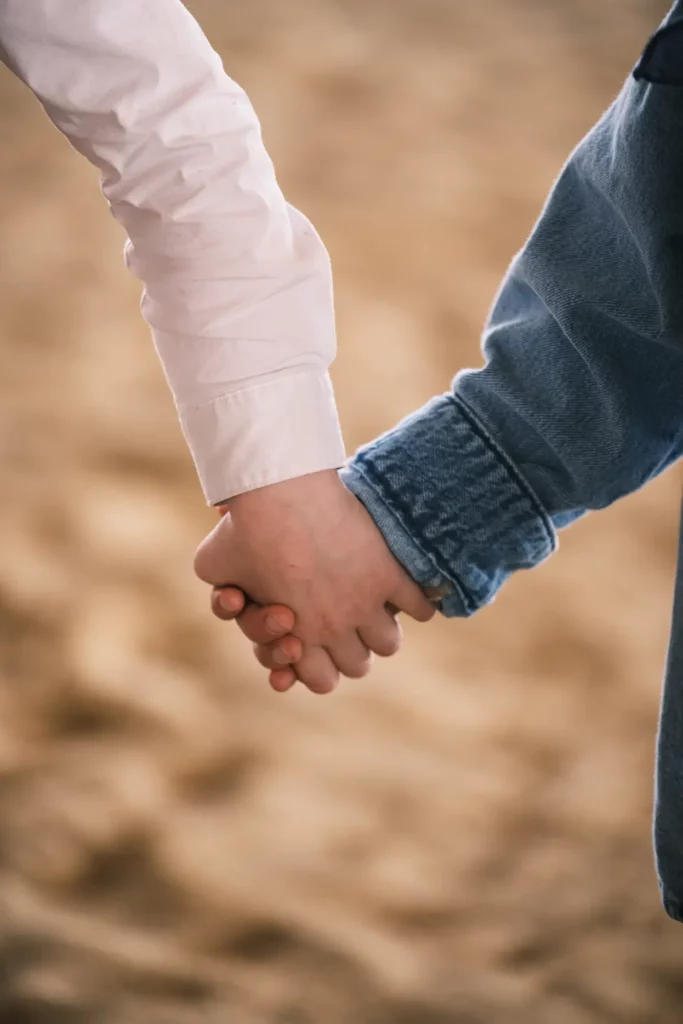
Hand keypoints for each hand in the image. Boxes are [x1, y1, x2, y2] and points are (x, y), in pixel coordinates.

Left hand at [194, 470, 434, 693]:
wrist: (283, 490)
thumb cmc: (243, 529)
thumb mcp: (214, 567)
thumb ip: (226, 595)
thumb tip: (234, 599)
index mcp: (296, 638)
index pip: (322, 682)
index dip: (318, 669)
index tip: (317, 648)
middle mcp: (334, 629)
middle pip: (359, 666)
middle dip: (351, 651)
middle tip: (345, 626)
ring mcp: (365, 603)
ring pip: (389, 642)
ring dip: (382, 630)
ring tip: (376, 610)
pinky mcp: (389, 574)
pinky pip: (420, 606)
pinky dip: (418, 603)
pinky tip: (410, 595)